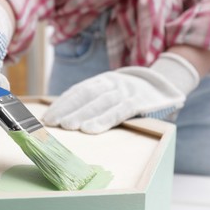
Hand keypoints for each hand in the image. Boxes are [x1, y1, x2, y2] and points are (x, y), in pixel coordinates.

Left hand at [43, 53, 198, 133]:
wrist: (162, 83)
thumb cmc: (128, 93)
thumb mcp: (110, 90)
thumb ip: (92, 100)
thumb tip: (63, 115)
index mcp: (101, 80)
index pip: (77, 91)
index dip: (62, 104)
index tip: (47, 117)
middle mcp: (111, 82)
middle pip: (85, 95)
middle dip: (68, 109)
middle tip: (53, 123)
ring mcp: (125, 91)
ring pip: (100, 102)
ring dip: (82, 114)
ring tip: (68, 126)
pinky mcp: (138, 102)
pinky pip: (119, 111)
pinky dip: (104, 119)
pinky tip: (91, 129)